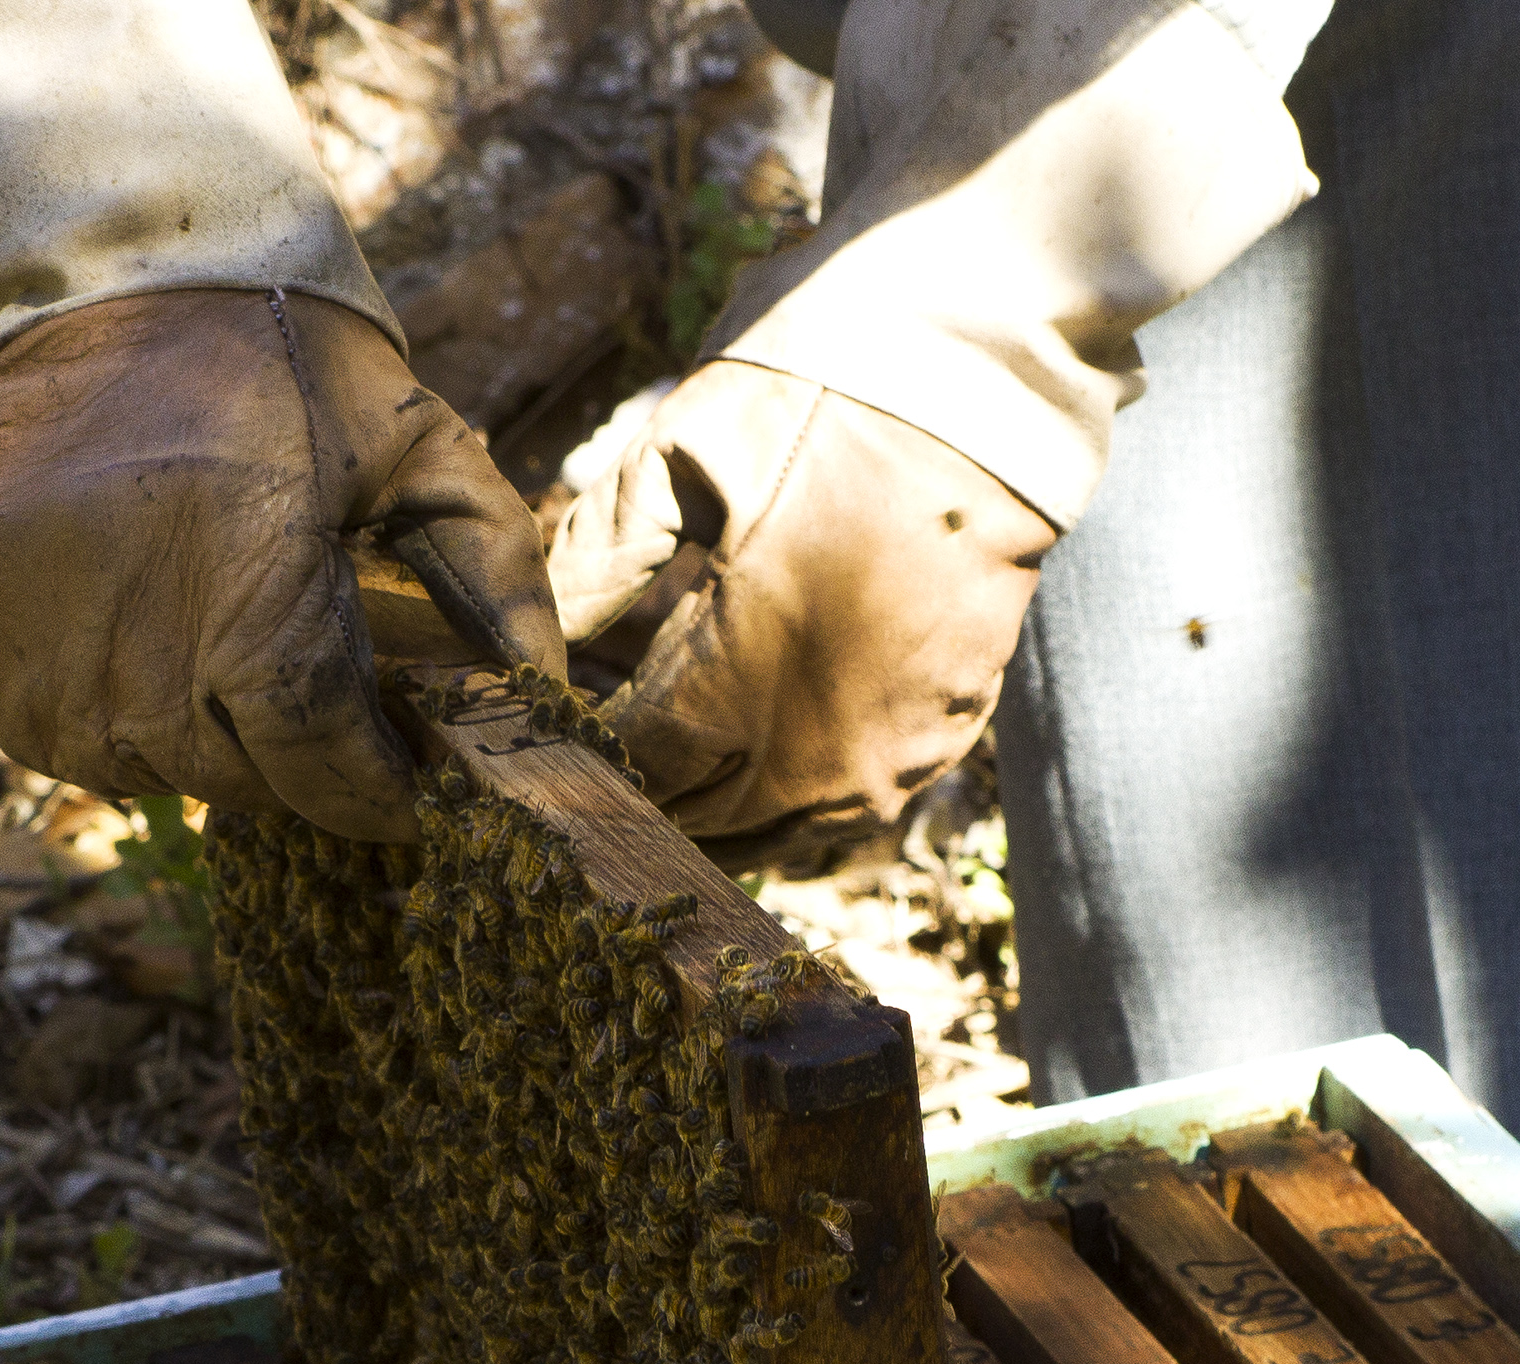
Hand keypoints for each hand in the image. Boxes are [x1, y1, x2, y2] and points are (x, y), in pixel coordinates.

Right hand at [0, 289, 563, 840]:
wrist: (100, 278)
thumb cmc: (283, 368)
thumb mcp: (422, 449)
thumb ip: (498, 580)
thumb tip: (541, 710)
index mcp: (251, 595)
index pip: (321, 764)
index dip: (374, 791)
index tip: (407, 786)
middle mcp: (132, 643)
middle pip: (234, 776)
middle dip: (290, 755)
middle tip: (310, 684)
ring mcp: (34, 648)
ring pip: (142, 767)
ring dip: (193, 733)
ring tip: (215, 636)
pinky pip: (53, 734)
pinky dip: (105, 711)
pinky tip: (135, 629)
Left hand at [551, 362, 1053, 870]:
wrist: (992, 376)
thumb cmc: (823, 396)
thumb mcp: (682, 455)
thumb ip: (597, 557)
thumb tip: (528, 634)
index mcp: (734, 681)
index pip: (634, 766)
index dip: (588, 753)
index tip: (555, 725)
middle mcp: (812, 746)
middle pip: (696, 818)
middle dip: (642, 790)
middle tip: (600, 751)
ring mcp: (891, 755)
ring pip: (772, 832)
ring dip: (715, 805)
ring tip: (670, 762)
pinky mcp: (948, 738)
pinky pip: (848, 811)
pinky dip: (792, 796)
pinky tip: (756, 755)